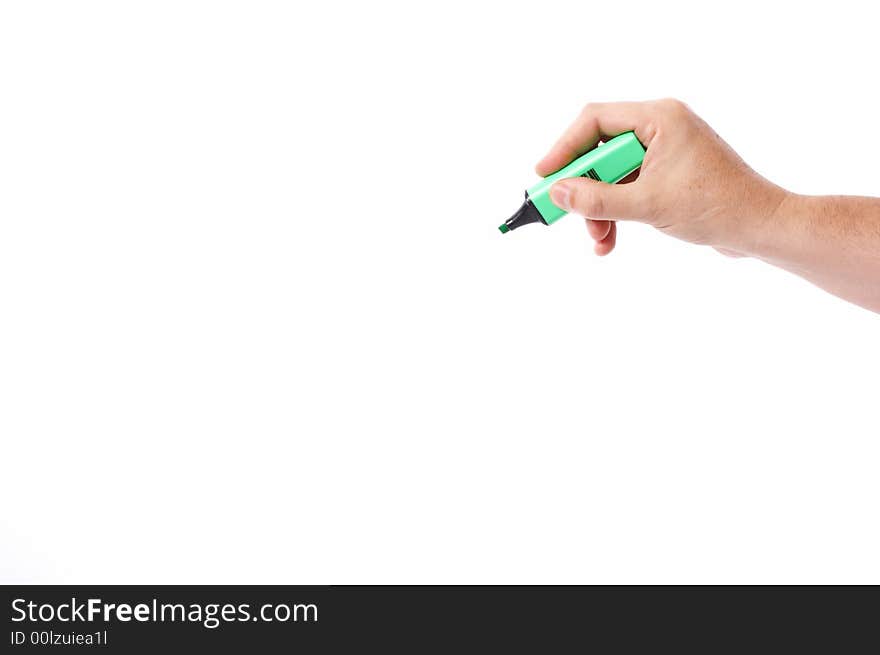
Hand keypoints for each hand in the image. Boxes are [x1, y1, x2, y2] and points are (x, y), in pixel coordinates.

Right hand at [536, 99, 786, 256]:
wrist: (761, 228)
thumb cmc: (717, 207)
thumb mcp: (648, 205)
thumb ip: (598, 199)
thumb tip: (558, 193)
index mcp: (660, 118)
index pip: (595, 120)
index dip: (565, 147)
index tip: (545, 176)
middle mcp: (661, 128)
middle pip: (600, 151)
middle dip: (585, 189)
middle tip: (565, 213)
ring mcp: (666, 152)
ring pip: (612, 176)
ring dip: (599, 209)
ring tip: (599, 239)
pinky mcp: (669, 175)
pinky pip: (629, 188)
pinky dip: (616, 213)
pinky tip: (610, 240)